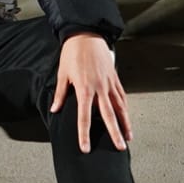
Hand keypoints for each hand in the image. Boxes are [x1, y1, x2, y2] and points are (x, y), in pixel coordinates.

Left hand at [51, 32, 130, 152]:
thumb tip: (55, 110)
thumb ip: (60, 94)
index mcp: (84, 89)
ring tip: (128, 137)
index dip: (84, 134)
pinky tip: (126, 117)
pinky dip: (125, 108)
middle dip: (114, 133)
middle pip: (109, 115)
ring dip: (125, 123)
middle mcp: (99, 88)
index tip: (86, 147)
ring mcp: (109, 83)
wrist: (86, 34)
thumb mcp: (62, 73)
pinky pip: (121, 96)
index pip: (84, 117)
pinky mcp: (115, 77)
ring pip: (120, 107)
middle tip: (120, 148)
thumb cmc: (72, 53)